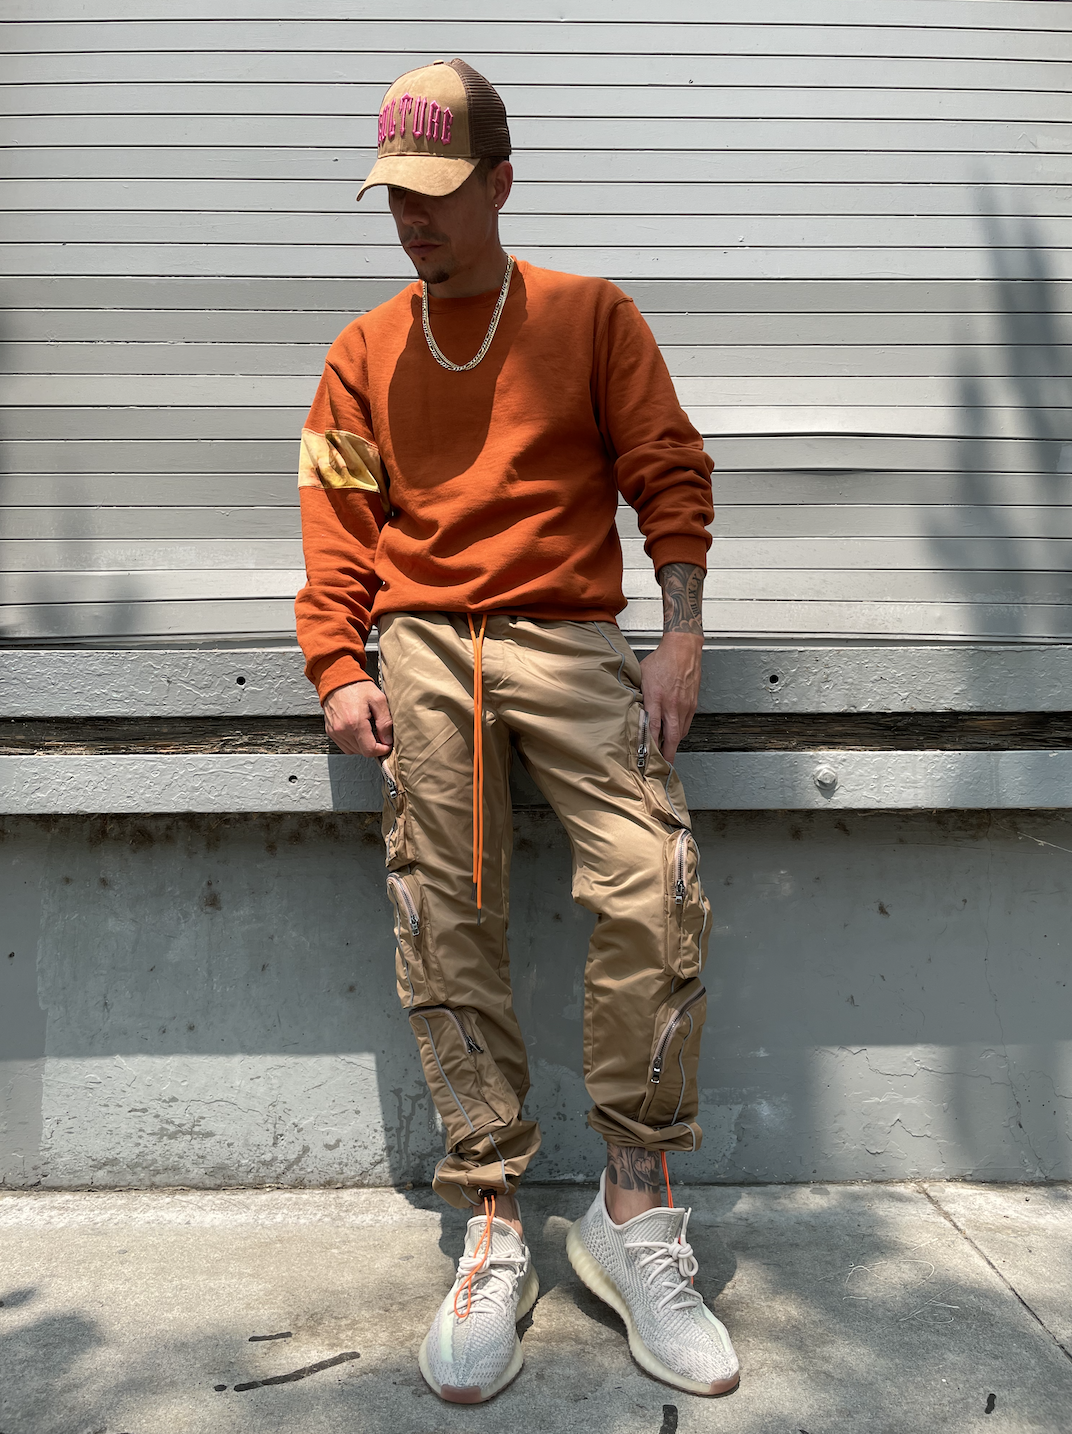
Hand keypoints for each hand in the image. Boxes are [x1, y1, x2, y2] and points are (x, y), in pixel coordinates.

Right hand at [323, 681, 393, 756]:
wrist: (336, 679)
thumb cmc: (357, 686)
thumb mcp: (378, 699)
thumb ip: (385, 722)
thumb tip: (388, 740)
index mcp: (355, 723)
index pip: (369, 750)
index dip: (382, 750)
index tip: (387, 743)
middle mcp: (342, 730)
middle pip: (362, 752)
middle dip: (373, 746)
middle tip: (379, 734)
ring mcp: (335, 732)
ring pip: (353, 750)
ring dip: (363, 745)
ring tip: (369, 731)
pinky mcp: (330, 731)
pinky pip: (344, 746)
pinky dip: (354, 743)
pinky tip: (358, 731)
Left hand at [639, 632, 702, 763]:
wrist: (683, 649)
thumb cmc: (661, 660)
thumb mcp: (641, 676)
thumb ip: (638, 694)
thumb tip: (632, 708)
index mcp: (656, 698)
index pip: (653, 728)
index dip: (651, 745)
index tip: (647, 757)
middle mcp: (672, 704)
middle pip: (672, 736)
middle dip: (667, 754)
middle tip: (664, 766)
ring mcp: (685, 705)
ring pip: (681, 732)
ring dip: (674, 743)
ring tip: (667, 753)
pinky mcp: (692, 703)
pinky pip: (687, 723)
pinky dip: (680, 731)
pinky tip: (675, 734)